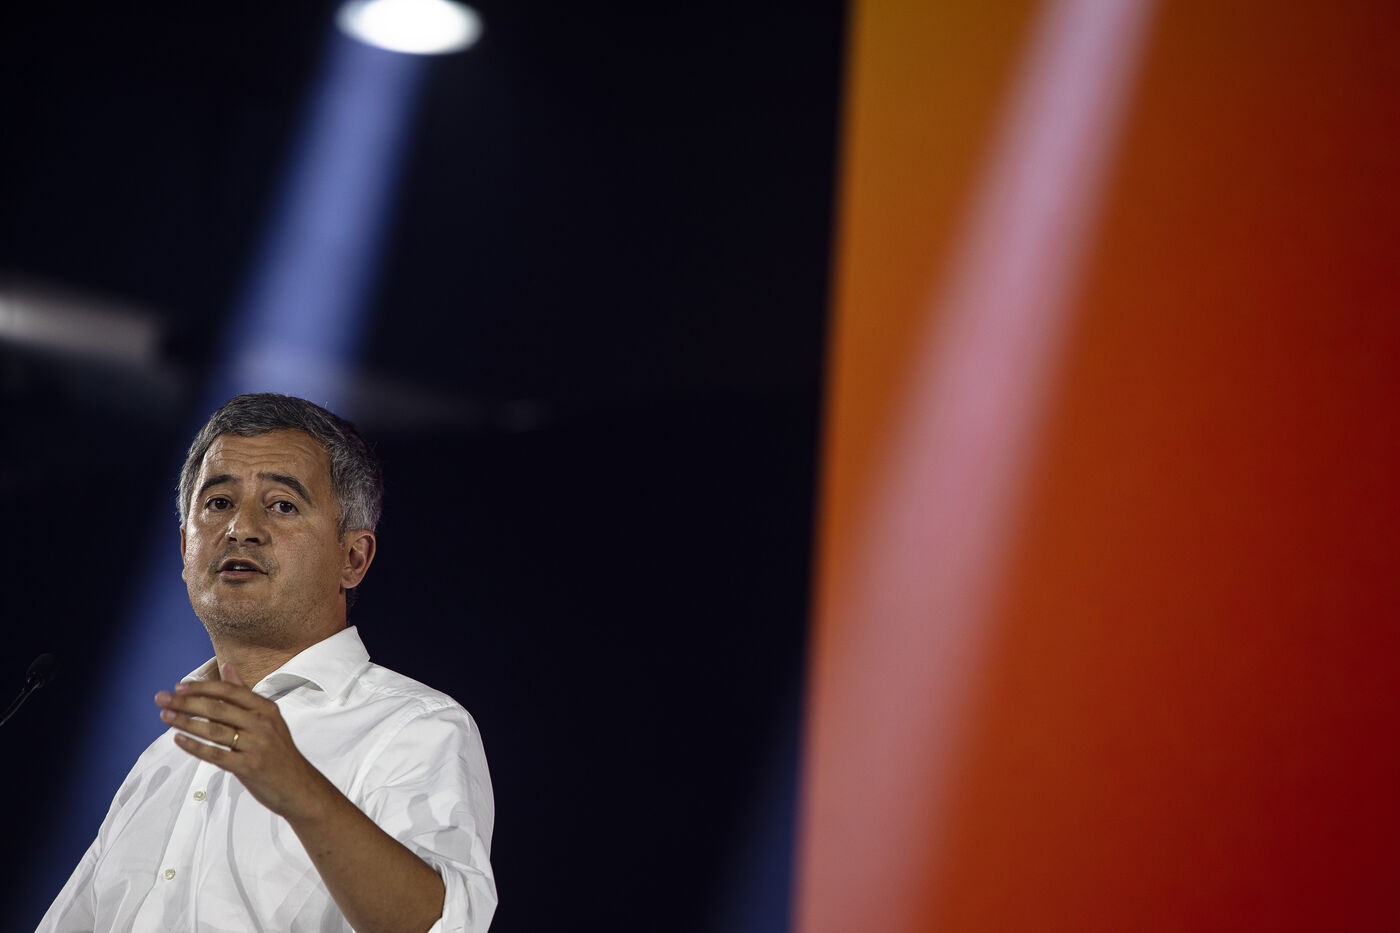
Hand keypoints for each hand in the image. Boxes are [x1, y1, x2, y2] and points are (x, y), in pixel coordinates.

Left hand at [154, 663, 332, 821]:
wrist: (299, 786)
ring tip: (164, 716)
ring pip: (214, 731)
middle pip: (218, 709)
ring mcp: (256, 745)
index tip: (179, 687)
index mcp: (266, 708)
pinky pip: (217, 755)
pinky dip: (196, 747)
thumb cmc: (278, 750)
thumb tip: (227, 666)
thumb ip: (244, 693)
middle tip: (160, 698)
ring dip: (186, 722)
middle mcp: (263, 723)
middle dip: (185, 702)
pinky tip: (179, 740)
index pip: (230, 691)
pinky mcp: (249, 767)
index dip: (203, 687)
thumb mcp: (267, 718)